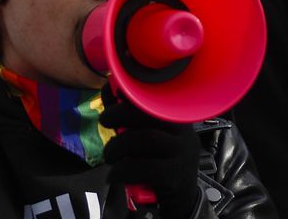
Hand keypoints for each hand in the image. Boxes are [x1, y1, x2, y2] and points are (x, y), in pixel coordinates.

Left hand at [102, 98, 201, 216]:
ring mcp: (183, 152)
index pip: (152, 97)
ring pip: (146, 138)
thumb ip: (128, 117)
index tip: (108, 101)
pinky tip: (114, 175)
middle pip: (149, 113)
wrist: (181, 198)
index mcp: (175, 117)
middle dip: (119, 115)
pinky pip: (146, 168)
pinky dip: (123, 170)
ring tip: (109, 156)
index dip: (127, 96)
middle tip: (104, 122)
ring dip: (118, 146)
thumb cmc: (159, 163)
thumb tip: (108, 89)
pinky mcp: (177, 175)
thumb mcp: (145, 138)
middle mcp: (184, 130)